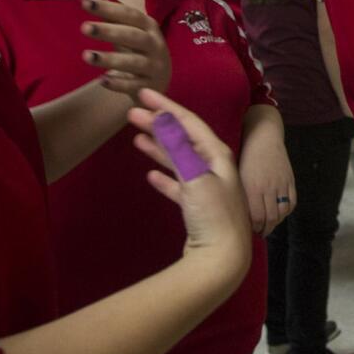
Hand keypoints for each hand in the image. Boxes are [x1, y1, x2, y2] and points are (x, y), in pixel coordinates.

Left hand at [80, 0, 170, 101]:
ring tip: (86, 55)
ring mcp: (154, 66)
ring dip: (110, 59)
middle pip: (133, 36)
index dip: (109, 8)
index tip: (85, 3)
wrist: (157, 79)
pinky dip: (119, 84)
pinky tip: (102, 81)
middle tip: (83, 28)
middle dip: (109, 32)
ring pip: (133, 62)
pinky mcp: (149, 86)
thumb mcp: (125, 27)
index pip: (129, 14)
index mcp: (148, 26)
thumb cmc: (136, 48)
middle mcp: (155, 44)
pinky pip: (133, 85)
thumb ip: (107, 10)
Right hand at [128, 89, 250, 272]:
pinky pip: (179, 186)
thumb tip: (161, 117)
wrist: (222, 259)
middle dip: (158, 125)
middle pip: (182, 139)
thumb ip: (177, 146)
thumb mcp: (194, 175)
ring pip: (179, 161)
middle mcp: (215, 168)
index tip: (144, 93)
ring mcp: (207, 188)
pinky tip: (151, 175)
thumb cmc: (212, 214)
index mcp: (218, 155)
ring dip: (159, 148)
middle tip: (131, 112)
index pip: (189, 122)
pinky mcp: (198, 208)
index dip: (166, 106)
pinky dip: (165, 178)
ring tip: (136, 137)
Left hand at [238, 130, 295, 236]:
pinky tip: (280, 214)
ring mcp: (281, 184)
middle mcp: (268, 188)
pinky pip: (292, 202)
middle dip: (265, 229)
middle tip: (260, 233)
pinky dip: (286, 212)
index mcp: (252, 187)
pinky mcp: (290, 180)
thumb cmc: (245, 155)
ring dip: (276, 222)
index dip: (254, 228)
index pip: (256, 217)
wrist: (263, 136)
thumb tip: (242, 214)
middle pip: (271, 217)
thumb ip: (241, 194)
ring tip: (269, 225)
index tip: (250, 231)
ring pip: (282, 212)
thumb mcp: (238, 175)